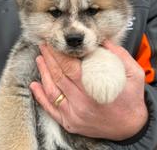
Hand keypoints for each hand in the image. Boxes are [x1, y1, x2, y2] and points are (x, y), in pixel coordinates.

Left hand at [30, 41, 147, 140]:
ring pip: (51, 91)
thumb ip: (119, 55)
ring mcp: (73, 114)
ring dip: (43, 73)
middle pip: (58, 76)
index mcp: (95, 89)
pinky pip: (51, 109)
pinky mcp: (70, 122)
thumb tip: (103, 41)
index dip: (58, 54)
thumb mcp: (134, 74)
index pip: (69, 67)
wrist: (129, 126)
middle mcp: (81, 103)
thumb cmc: (131, 100)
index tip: (53, 43)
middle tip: (44, 47)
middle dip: (49, 58)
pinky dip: (40, 97)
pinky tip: (34, 86)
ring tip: (39, 59)